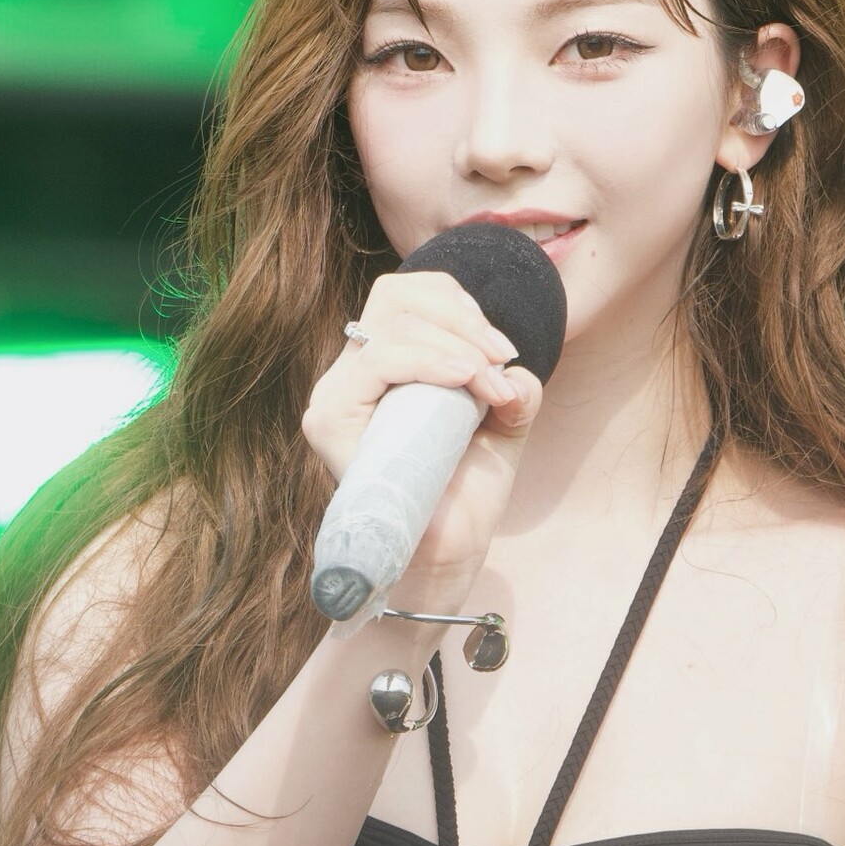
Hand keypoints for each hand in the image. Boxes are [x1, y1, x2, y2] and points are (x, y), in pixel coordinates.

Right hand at [301, 270, 544, 582]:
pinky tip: (465, 379)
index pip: (409, 295)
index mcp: (386, 361)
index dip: (461, 306)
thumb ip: (514, 385)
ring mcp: (336, 393)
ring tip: (490, 384)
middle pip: (398, 296)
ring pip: (392, 327)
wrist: (448, 550)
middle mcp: (354, 370)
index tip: (506, 350)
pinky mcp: (329, 419)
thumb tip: (515, 370)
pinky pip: (377, 363)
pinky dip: (428, 361)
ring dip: (456, 345)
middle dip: (464, 320)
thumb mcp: (504, 421)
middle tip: (503, 361)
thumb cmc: (467, 486)